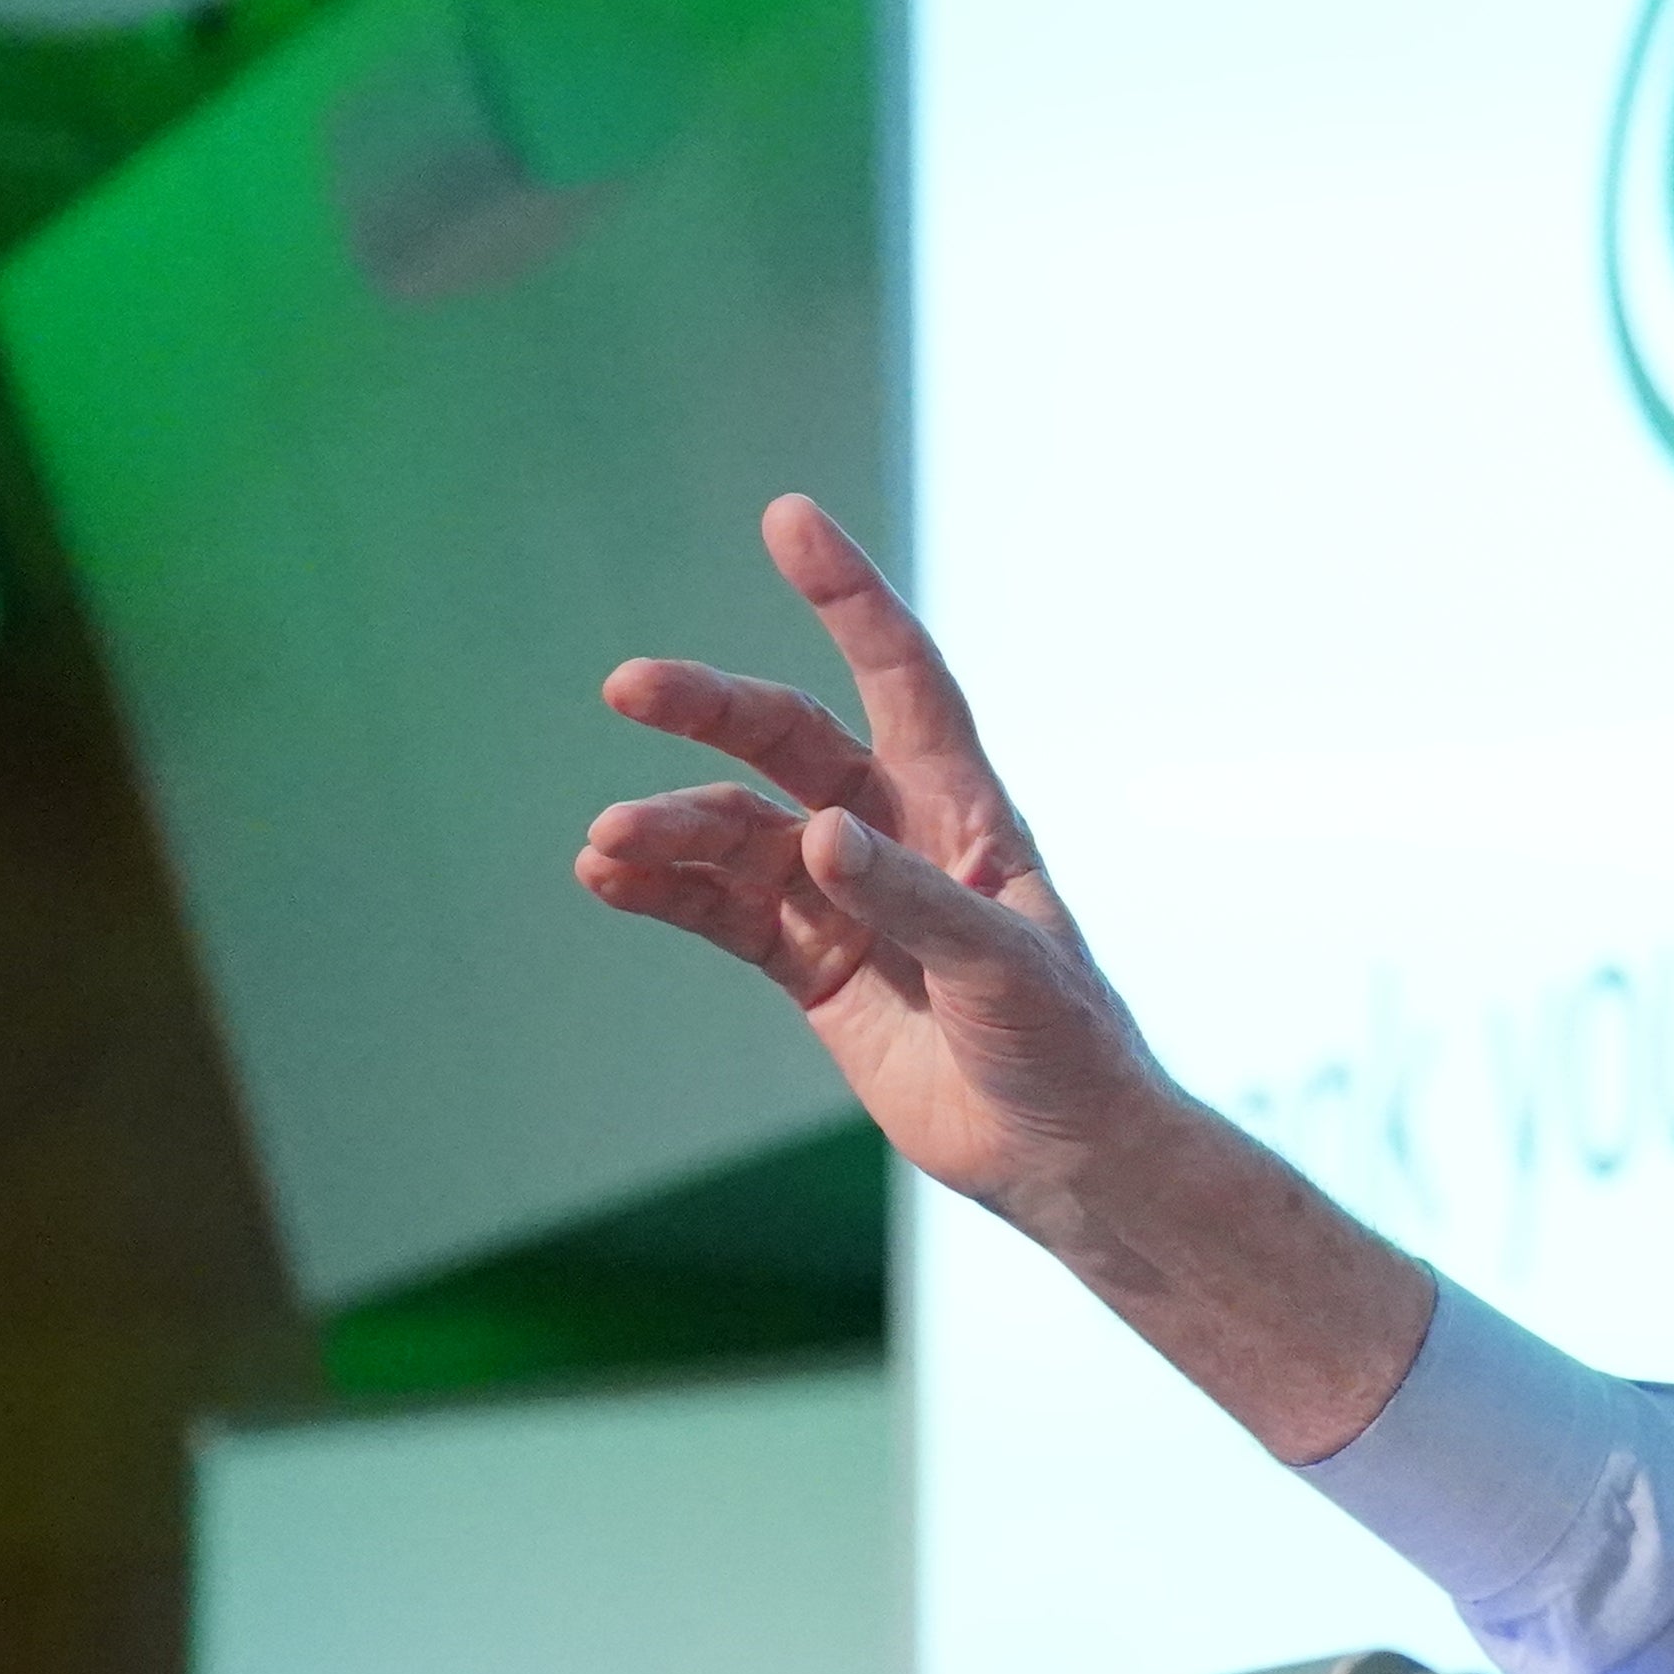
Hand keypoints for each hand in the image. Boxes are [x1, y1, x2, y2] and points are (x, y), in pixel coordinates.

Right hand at [579, 497, 1153, 1218]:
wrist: (1061, 1155)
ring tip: (610, 843)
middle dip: (711, 710)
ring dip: (668, 826)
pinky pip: (719, 909)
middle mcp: (897, 836)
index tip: (789, 518)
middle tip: (627, 687)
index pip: (903, 679)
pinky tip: (607, 876)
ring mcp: (845, 897)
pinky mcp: (808, 964)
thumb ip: (914, 900)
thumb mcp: (1005, 967)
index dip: (850, 598)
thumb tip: (818, 834)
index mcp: (967, 812)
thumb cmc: (1066, 1045)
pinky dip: (661, 889)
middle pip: (789, 743)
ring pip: (737, 831)